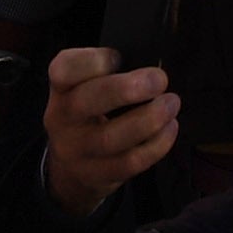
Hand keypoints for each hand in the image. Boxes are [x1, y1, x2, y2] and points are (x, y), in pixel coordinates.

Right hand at [39, 49, 178, 212]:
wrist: (70, 167)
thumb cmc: (88, 114)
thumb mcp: (85, 88)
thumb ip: (108, 74)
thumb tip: (153, 62)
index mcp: (61, 88)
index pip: (64, 69)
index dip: (93, 60)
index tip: (119, 57)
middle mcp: (62, 118)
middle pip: (88, 101)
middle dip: (126, 89)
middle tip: (159, 79)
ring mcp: (77, 151)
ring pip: (111, 138)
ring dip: (149, 119)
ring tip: (171, 103)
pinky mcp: (97, 175)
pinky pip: (129, 163)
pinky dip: (156, 145)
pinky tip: (170, 128)